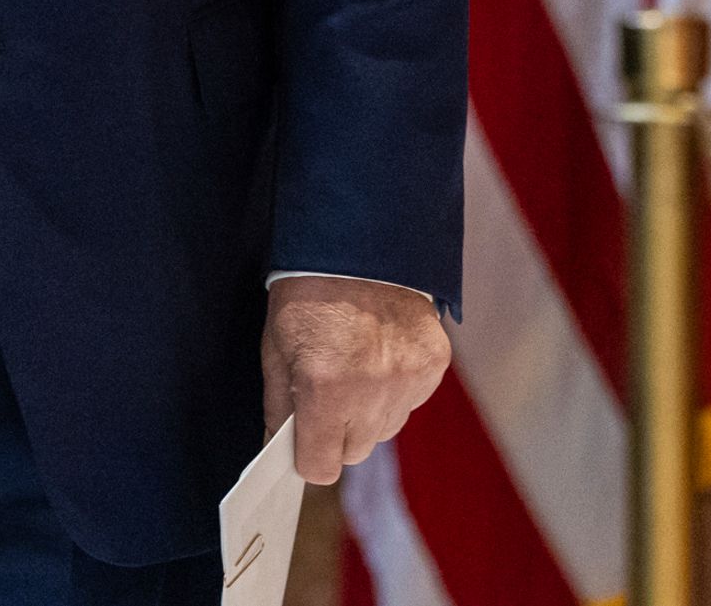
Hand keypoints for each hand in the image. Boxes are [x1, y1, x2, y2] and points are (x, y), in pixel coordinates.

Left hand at [261, 275, 448, 484]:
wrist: (361, 244)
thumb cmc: (309, 296)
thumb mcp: (276, 352)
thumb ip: (280, 410)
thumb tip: (281, 451)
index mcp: (325, 389)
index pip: (320, 467)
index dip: (309, 455)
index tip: (306, 439)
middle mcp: (371, 391)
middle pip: (355, 452)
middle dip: (338, 434)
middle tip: (330, 396)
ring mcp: (408, 378)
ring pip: (386, 430)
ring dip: (370, 413)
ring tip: (358, 369)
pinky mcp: (433, 364)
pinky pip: (412, 402)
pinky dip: (397, 390)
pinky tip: (383, 355)